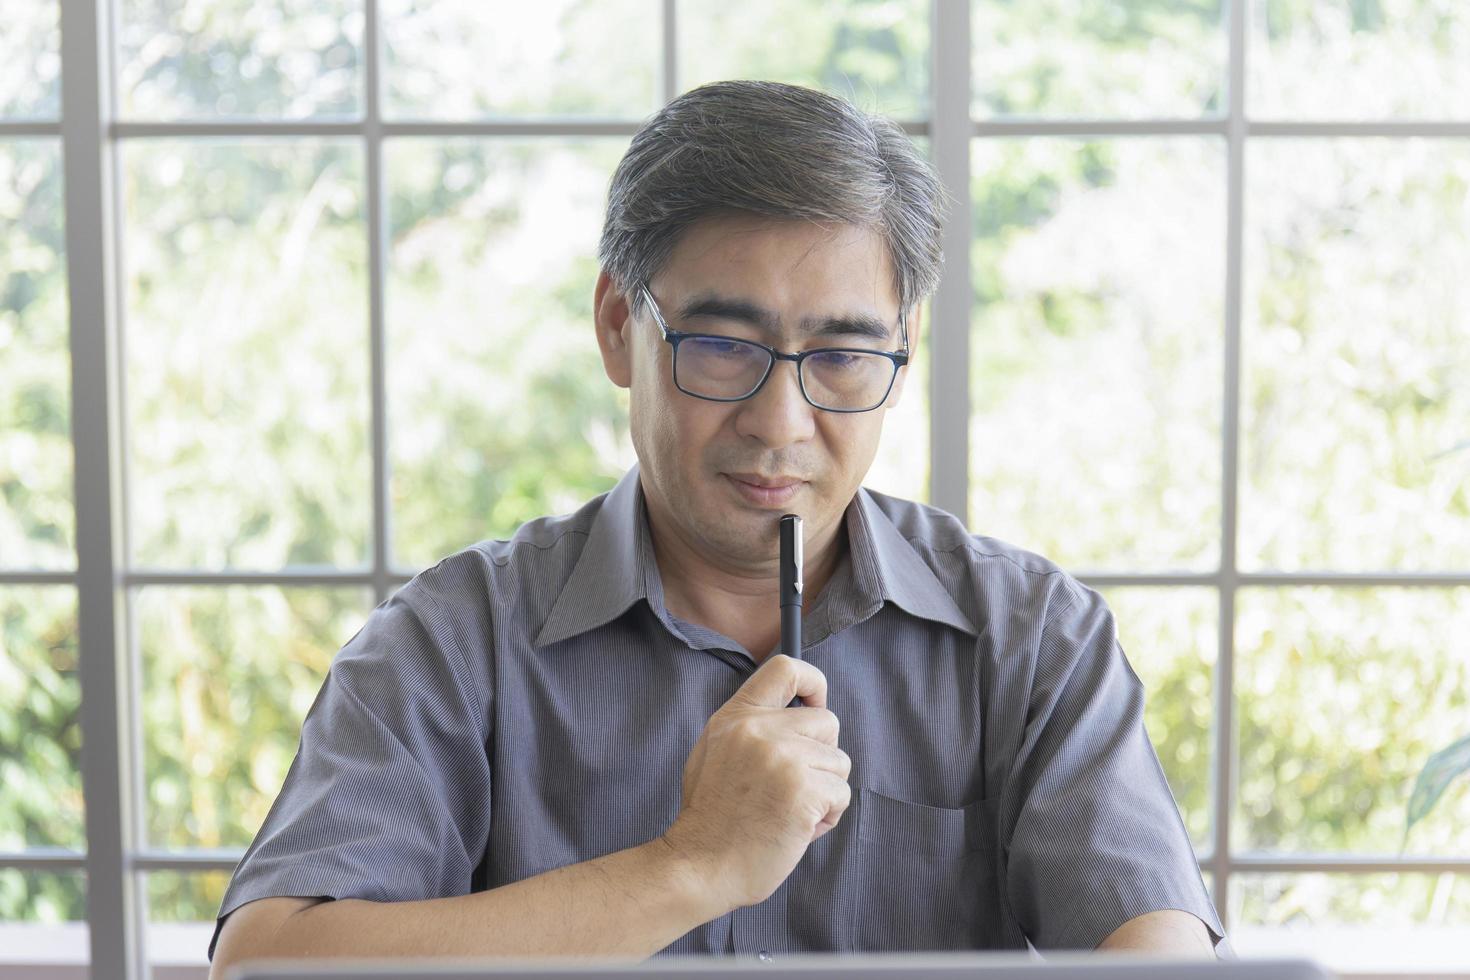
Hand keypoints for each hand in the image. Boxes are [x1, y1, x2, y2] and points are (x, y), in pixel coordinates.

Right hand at [659, 655, 851, 911]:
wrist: (699, 864)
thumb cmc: (711, 815)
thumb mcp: (714, 750)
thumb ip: (751, 726)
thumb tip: (797, 711)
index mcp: (737, 716)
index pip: (787, 668)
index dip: (814, 682)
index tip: (814, 705)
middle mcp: (760, 730)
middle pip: (828, 722)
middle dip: (821, 755)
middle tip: (793, 784)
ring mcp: (784, 759)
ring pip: (839, 762)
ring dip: (824, 790)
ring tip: (789, 811)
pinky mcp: (804, 791)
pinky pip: (841, 794)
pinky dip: (827, 816)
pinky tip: (796, 829)